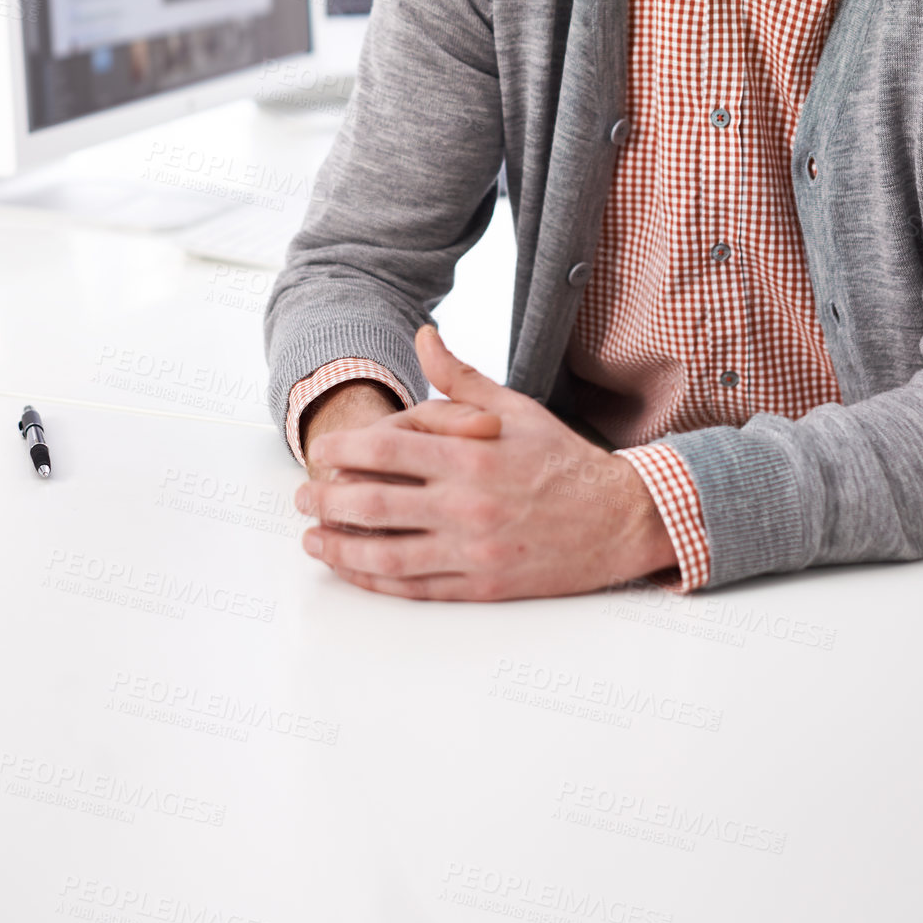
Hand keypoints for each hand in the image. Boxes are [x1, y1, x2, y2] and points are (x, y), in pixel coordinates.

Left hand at [293, 325, 677, 599]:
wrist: (618, 519)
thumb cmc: (563, 460)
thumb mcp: (515, 408)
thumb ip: (460, 378)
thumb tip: (423, 336)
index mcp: (472, 455)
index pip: (386, 448)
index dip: (344, 449)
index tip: (323, 451)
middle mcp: (468, 504)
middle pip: (374, 504)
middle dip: (327, 500)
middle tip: (304, 495)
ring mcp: (473, 549)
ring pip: (386, 554)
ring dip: (340, 547)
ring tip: (313, 537)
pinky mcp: (482, 585)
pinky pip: (415, 586)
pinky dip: (376, 580)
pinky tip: (353, 570)